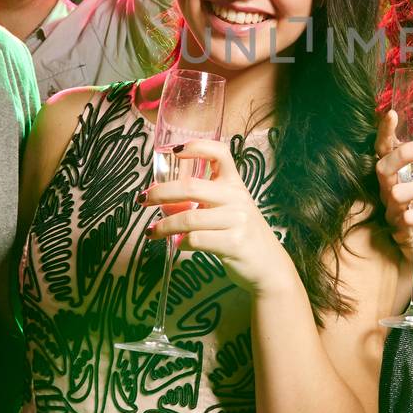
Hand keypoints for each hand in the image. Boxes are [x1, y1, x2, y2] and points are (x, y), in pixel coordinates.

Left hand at [146, 139, 299, 296]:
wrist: (269, 266)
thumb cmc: (242, 236)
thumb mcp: (226, 212)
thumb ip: (199, 204)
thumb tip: (163, 203)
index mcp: (235, 185)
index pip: (220, 153)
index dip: (197, 146)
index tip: (174, 151)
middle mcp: (237, 198)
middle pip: (191, 187)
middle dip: (160, 193)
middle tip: (143, 200)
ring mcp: (237, 220)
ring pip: (189, 218)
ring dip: (164, 226)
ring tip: (152, 232)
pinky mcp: (234, 243)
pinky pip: (196, 239)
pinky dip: (181, 243)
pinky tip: (178, 245)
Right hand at [374, 109, 412, 270]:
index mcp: (395, 175)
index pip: (384, 150)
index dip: (385, 132)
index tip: (392, 113)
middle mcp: (388, 191)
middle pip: (382, 168)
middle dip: (403, 154)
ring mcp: (392, 211)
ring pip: (396, 195)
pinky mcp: (399, 231)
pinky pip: (408, 221)